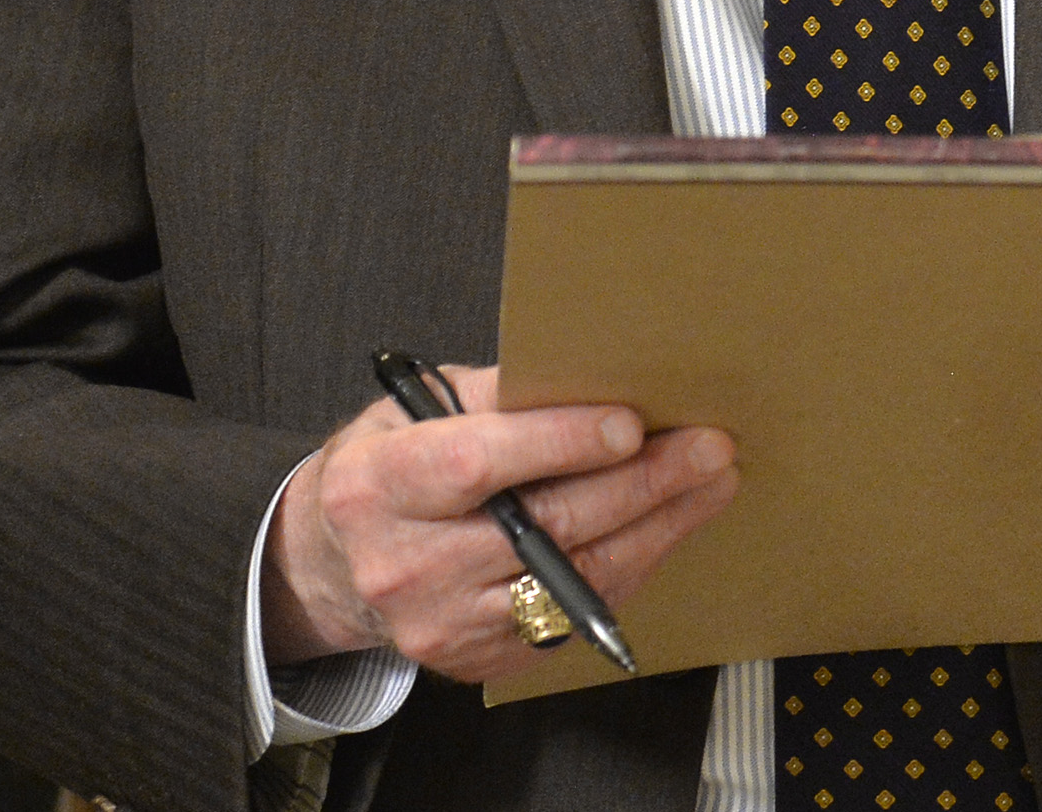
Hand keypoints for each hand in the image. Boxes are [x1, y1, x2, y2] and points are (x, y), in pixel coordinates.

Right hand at [262, 365, 738, 685]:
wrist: (332, 565)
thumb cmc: (388, 467)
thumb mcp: (413, 408)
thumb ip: (495, 396)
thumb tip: (595, 379)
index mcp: (380, 484)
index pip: (480, 462)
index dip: (560, 442)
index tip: (631, 424)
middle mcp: (405, 563)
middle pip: (545, 527)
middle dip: (641, 484)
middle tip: (708, 448)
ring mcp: (440, 624)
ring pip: (572, 580)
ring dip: (655, 530)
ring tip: (709, 484)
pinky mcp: (475, 662)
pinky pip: (571, 617)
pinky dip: (626, 570)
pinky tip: (662, 529)